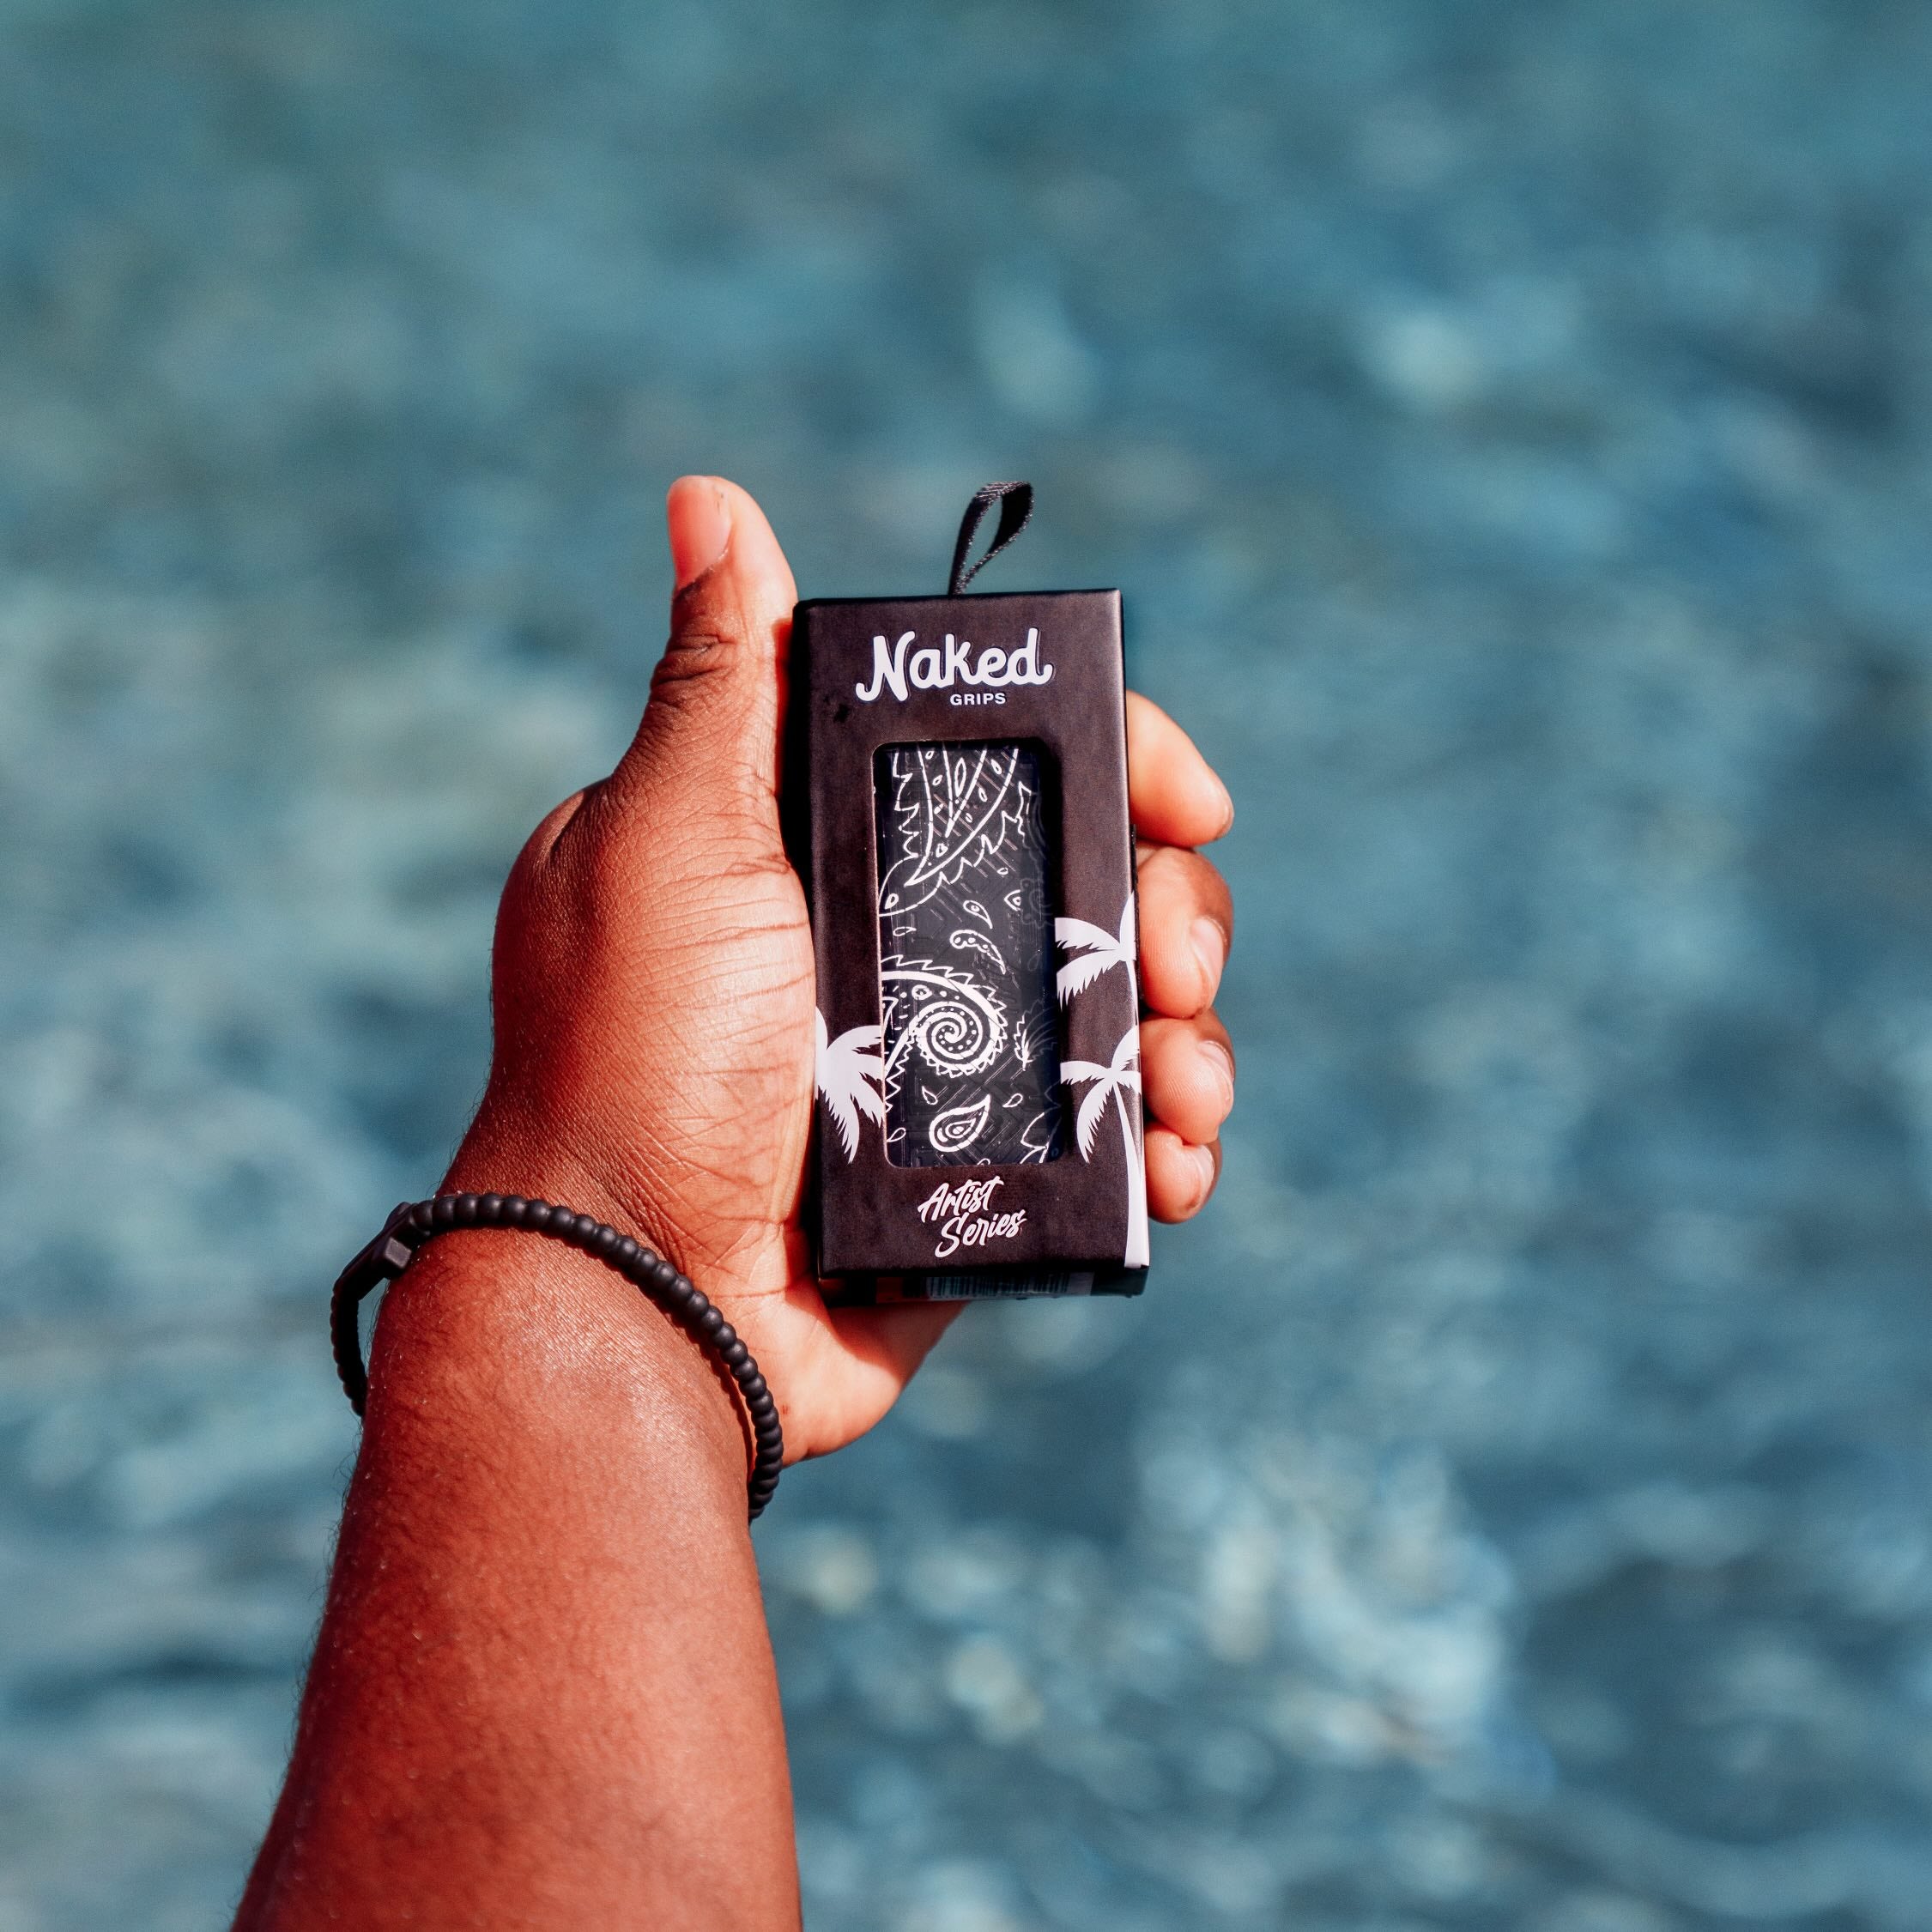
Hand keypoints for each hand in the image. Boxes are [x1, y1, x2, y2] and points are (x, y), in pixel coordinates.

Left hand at [445, 477, 1235, 1463]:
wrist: (639, 1297)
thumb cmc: (633, 1055)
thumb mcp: (666, 841)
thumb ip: (724, 682)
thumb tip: (708, 499)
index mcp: (829, 848)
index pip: (1008, 763)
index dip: (1116, 760)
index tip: (1187, 800)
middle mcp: (894, 942)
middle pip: (1094, 884)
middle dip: (1174, 913)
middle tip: (1174, 966)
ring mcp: (946, 1063)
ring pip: (1123, 1010)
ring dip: (1193, 1035)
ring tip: (1188, 1093)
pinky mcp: (982, 1169)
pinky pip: (1111, 1135)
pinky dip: (1167, 1142)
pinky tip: (1175, 1167)